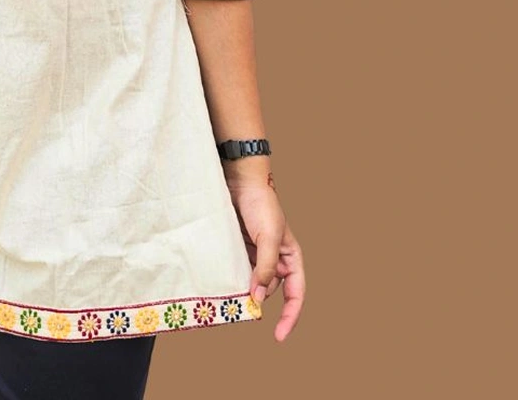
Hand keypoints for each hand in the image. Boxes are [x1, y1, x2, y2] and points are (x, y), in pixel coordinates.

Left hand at [226, 174, 305, 341]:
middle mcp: (274, 260)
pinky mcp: (239, 250)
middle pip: (269, 291)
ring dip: (242, 289)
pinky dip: (231, 278)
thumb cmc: (261, 205)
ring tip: (228, 290)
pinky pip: (237, 271)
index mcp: (290, 258)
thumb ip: (265, 268)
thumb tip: (257, 298)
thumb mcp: (268, 237)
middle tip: (240, 303)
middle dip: (257, 298)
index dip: (290, 317)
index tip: (279, 336)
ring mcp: (256, 256)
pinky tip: (221, 280)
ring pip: (251, 283)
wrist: (240, 181)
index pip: (295, 294)